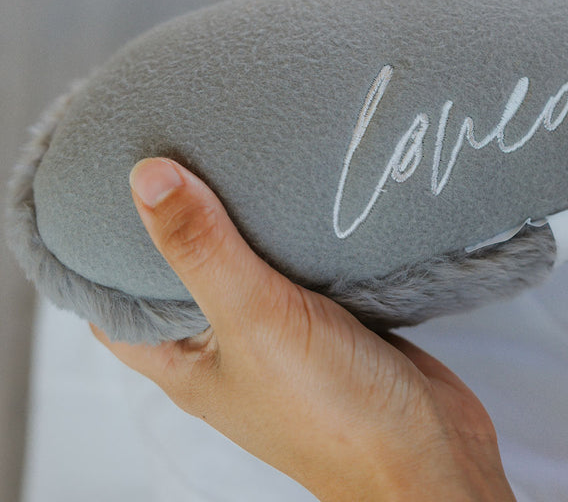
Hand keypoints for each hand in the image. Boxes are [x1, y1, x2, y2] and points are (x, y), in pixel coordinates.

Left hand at [91, 158, 515, 501]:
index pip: (119, 309)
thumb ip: (203, 249)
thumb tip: (147, 176)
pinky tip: (305, 193)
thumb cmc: (331, 411)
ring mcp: (282, 333)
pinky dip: (298, 233)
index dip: (102, 257)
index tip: (106, 195)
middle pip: (187, 276)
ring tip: (237, 159)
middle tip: (178, 156)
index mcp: (187, 361)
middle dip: (181, 223)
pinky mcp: (331, 319)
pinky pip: (302, 266)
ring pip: (249, 266)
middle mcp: (229, 346)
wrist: (428, 449)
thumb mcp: (254, 320)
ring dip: (245, 222)